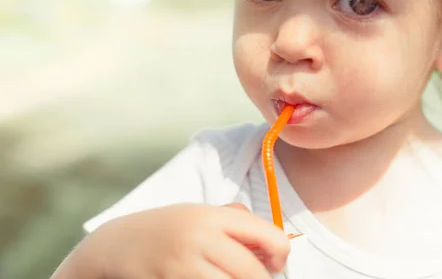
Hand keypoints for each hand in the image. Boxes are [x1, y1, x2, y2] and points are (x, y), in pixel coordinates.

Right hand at [51, 203, 290, 278]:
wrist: (115, 244)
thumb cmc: (168, 229)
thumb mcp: (201, 214)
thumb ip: (238, 223)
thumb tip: (276, 246)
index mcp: (213, 217)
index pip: (270, 237)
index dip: (281, 255)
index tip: (275, 262)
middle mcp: (200, 240)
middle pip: (254, 274)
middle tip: (256, 277)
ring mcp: (182, 267)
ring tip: (230, 278)